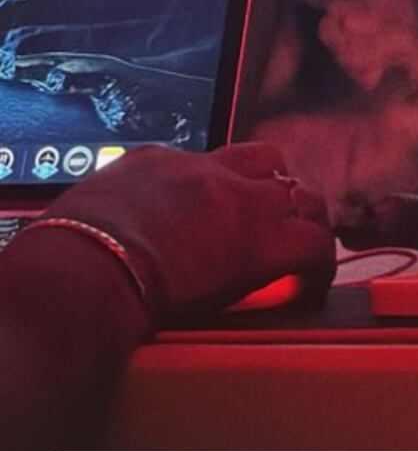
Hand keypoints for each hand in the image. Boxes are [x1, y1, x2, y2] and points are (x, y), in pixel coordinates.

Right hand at [37, 142, 334, 318]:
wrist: (84, 268)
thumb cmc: (66, 253)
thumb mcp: (86, 214)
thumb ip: (109, 216)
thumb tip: (99, 237)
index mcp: (156, 163)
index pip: (209, 162)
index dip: (223, 188)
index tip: (222, 215)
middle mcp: (204, 171)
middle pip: (265, 163)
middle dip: (274, 192)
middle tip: (273, 228)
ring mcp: (237, 201)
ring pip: (301, 195)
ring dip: (303, 222)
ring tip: (301, 255)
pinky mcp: (260, 242)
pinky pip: (314, 244)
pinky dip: (318, 265)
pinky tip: (311, 287)